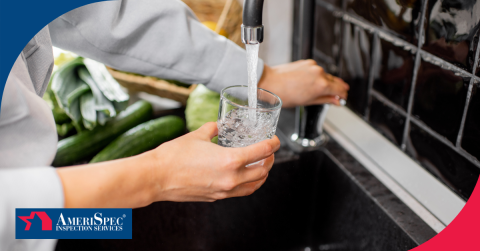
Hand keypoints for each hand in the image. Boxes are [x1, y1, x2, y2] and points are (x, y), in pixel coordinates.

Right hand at [57, 122, 279, 207]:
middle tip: (269, 151)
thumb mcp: (197, 135)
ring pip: (254, 186)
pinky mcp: (216, 197)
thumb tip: (219, 125)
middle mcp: (231, 179)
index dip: (272, 144)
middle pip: (263, 171)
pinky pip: (240, 192)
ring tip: (261, 165)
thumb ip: (213, 129)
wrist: (156, 178)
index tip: (275, 139)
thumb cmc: (173, 156)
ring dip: (262, 175)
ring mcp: (224, 191)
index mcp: (230, 161)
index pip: (262, 152)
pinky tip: (244, 177)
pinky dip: (248, 184)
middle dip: (270, 160)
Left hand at [258, 59, 348, 107]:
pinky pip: (317, 70)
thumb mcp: (307, 102)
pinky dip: (318, 76)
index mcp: (321, 85)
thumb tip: (335, 101)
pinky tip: (313, 82)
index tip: (343, 98)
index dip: (343, 95)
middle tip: (337, 95)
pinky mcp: (307, 62)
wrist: (270, 82)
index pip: (340, 89)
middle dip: (337, 88)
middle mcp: (319, 73)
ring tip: (323, 90)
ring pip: (325, 75)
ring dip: (327, 82)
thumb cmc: (285, 94)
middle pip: (334, 81)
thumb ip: (325, 100)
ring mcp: (313, 66)